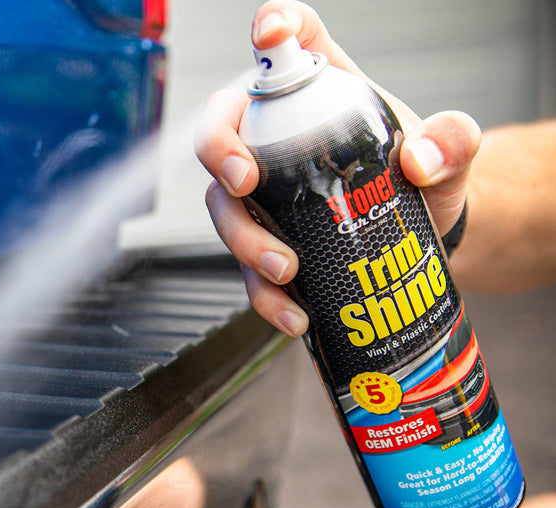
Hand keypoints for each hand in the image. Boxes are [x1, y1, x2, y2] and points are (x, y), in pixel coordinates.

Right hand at [194, 0, 480, 336]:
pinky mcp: (266, 245)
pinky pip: (246, 270)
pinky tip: (293, 313)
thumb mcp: (450, 152)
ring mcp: (263, 196)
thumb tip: (421, 160)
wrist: (426, 238)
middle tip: (245, 183)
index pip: (289, 41)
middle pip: (221, 127)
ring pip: (223, 207)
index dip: (272, 28)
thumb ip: (452, 141)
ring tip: (285, 268)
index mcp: (319, 92)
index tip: (271, 33)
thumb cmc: (427, 178)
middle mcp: (276, 138)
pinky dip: (264, 295)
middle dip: (220, 151)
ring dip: (244, 238)